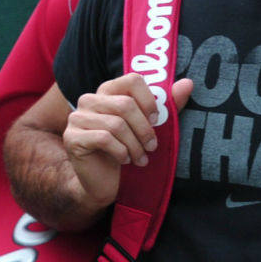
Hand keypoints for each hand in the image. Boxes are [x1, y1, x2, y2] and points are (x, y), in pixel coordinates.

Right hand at [61, 73, 192, 209]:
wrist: (106, 182)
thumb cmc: (130, 149)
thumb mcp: (151, 126)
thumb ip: (168, 105)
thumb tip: (188, 83)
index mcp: (109, 90)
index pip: (132, 79)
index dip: (149, 100)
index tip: (156, 120)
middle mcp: (89, 99)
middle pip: (125, 105)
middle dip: (144, 129)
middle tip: (152, 147)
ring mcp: (77, 117)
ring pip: (116, 124)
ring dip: (135, 145)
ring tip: (141, 158)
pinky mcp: (72, 137)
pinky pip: (104, 139)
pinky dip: (121, 152)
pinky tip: (125, 160)